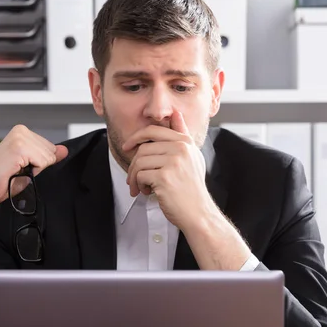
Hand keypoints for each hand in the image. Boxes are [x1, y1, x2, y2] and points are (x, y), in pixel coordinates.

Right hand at [0, 124, 67, 213]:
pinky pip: (42, 162)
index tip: (22, 166)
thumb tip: (64, 150)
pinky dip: (33, 171)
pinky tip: (16, 171)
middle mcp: (20, 131)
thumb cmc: (3, 180)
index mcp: (22, 132)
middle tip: (18, 170)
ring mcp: (18, 138)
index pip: (50, 147)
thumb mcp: (31, 166)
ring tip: (16, 171)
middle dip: (38, 165)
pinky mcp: (18, 148)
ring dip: (34, 169)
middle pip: (51, 151)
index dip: (40, 161)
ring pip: (48, 157)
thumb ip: (48, 156)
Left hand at [123, 112, 211, 229]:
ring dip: (135, 177)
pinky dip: (139, 185)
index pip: (154, 130)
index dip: (136, 137)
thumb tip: (176, 113)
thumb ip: (182, 135)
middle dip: (134, 164)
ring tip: (141, 187)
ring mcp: (173, 162)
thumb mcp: (191, 157)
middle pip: (143, 148)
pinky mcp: (165, 177)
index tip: (127, 147)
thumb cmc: (191, 187)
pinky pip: (140, 175)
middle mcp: (181, 149)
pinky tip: (148, 192)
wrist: (198, 213)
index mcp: (186, 142)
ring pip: (139, 162)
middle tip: (134, 178)